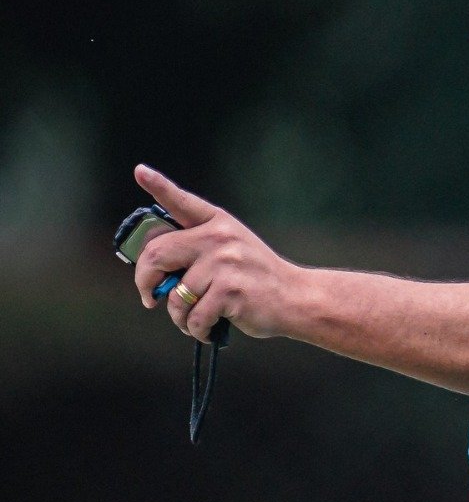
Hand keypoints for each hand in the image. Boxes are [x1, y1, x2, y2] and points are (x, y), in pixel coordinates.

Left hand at [131, 164, 301, 342]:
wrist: (295, 297)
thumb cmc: (256, 277)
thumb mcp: (232, 248)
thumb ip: (198, 248)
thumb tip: (154, 273)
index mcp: (217, 222)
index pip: (181, 201)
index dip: (158, 185)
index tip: (140, 172)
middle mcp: (219, 237)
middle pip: (157, 254)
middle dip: (145, 281)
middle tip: (150, 297)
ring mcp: (225, 263)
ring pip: (175, 295)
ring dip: (178, 316)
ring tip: (193, 320)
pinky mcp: (230, 291)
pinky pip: (194, 316)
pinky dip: (196, 330)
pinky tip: (207, 329)